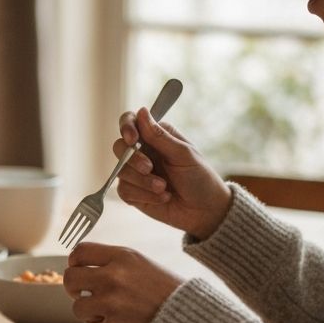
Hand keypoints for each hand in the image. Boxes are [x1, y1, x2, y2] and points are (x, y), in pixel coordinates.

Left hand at [64, 241, 182, 322]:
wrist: (188, 320)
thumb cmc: (166, 292)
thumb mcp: (142, 265)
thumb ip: (113, 264)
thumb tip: (81, 267)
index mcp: (122, 257)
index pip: (79, 251)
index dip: (74, 263)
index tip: (78, 270)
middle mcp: (113, 277)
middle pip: (70, 279)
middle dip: (73, 289)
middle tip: (83, 295)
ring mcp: (111, 304)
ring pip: (77, 308)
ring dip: (90, 313)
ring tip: (110, 314)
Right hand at [114, 107, 230, 239]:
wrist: (204, 210)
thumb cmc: (199, 178)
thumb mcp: (183, 154)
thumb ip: (160, 136)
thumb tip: (142, 111)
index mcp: (156, 136)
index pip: (130, 121)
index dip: (126, 128)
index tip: (133, 139)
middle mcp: (143, 151)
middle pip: (119, 147)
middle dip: (133, 159)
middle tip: (149, 168)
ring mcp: (136, 173)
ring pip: (120, 171)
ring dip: (143, 182)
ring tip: (164, 188)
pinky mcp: (133, 192)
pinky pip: (124, 191)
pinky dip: (144, 195)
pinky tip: (162, 198)